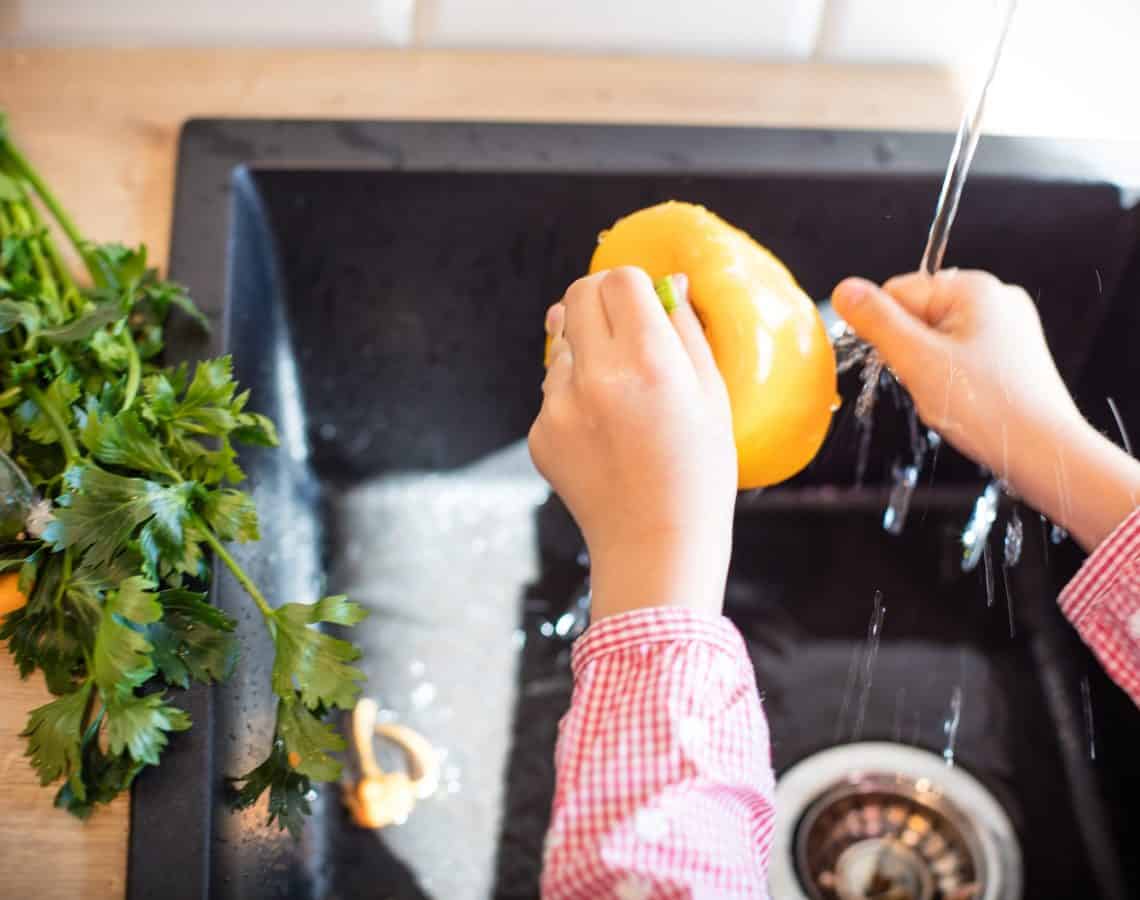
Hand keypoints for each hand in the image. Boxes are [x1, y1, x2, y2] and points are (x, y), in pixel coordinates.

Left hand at [528, 267, 735, 618]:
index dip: (635, 285)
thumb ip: (687, 331)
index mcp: (648, 361)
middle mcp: (595, 376)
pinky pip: (553, 390)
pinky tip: (604, 432)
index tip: (645, 304)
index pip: (619, 279)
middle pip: (578, 295)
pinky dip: (574, 396)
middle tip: (626, 329)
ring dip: (587, 351)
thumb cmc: (697, 473)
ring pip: (562, 343)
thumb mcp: (712, 396)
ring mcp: (558, 406)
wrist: (655, 545)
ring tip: (621, 397)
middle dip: (602, 301)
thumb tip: (671, 283)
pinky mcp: (539, 433)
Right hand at [833, 269, 1078, 475]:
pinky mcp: (1011, 355)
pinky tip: (964, 400)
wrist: (1044, 453)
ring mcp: (1007, 328)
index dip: (887, 331)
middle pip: (917, 316)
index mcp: (974, 289)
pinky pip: (959, 358)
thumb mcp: (917, 360)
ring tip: (951, 395)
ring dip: (929, 370)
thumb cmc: (991, 409)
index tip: (900, 361)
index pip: (898, 291)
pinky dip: (951, 380)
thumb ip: (877, 321)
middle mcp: (996, 301)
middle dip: (911, 354)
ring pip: (936, 341)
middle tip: (930, 382)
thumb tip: (846, 289)